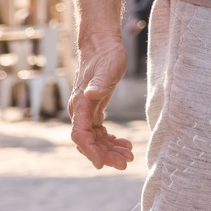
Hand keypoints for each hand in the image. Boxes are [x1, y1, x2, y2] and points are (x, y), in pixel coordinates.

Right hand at [69, 34, 134, 169]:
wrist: (103, 46)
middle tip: (126, 162)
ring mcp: (87, 112)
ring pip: (95, 139)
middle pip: (88, 141)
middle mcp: (80, 111)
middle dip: (105, 154)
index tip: (101, 164)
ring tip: (129, 155)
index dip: (90, 151)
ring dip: (110, 150)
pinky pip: (99, 132)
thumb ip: (99, 82)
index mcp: (81, 104)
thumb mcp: (108, 67)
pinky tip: (124, 144)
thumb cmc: (106, 55)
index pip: (80, 134)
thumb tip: (91, 94)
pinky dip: (110, 140)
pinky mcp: (94, 110)